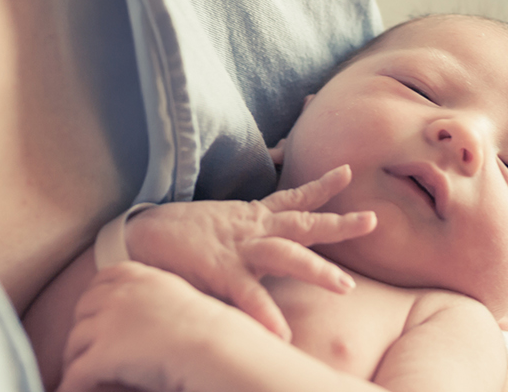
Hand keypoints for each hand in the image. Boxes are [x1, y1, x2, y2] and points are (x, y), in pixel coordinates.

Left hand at [59, 262, 262, 391]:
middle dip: (82, 328)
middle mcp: (119, 295)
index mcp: (140, 277)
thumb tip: (147, 317)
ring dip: (76, 358)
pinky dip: (72, 385)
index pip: (104, 279)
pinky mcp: (102, 355)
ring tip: (81, 374)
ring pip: (75, 341)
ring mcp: (107, 323)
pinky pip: (76, 373)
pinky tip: (75, 391)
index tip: (95, 311)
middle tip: (86, 347)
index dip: (95, 297)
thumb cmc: (210, 331)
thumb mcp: (180, 298)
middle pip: (83, 308)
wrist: (213, 348)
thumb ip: (156, 298)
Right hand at [123, 165, 375, 341]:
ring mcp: (238, 248)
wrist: (135, 235)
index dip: (322, 186)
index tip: (347, 172)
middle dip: (339, 223)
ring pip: (285, 254)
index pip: (294, 198)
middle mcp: (252, 229)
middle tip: (372, 221)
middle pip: (304, 222)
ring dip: (317, 269)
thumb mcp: (221, 229)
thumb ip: (247, 240)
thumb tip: (267, 255)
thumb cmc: (180, 236)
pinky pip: (248, 295)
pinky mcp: (219, 271)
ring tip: (346, 286)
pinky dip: (265, 314)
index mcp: (253, 218)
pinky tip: (283, 334)